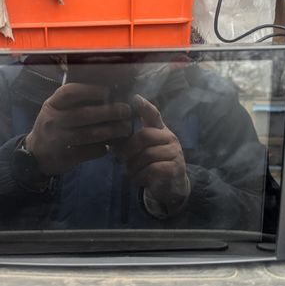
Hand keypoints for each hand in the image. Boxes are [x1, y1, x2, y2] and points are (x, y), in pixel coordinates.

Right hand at [25, 83, 131, 175]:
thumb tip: (107, 92)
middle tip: (126, 111)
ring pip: (88, 134)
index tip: (108, 91)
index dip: (90, 90)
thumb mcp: (55, 110)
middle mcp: (53, 121)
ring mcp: (57, 140)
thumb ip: (74, 102)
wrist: (35, 155)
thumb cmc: (53, 127)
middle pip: (84, 114)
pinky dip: (101, 149)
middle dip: (109, 112)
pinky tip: (110, 147)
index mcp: (52, 105)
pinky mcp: (64, 157)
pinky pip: (88, 152)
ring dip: (110, 131)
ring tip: (125, 128)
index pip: (69, 93)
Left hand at [115, 95, 189, 214]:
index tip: (135, 98)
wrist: (170, 188)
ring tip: (131, 173)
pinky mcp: (175, 168)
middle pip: (144, 136)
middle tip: (121, 160)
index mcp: (160, 131)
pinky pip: (152, 169)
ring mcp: (175, 153)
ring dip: (133, 167)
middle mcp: (170, 138)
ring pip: (146, 155)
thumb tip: (109, 131)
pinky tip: (140, 179)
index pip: (154, 114)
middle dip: (128, 149)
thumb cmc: (151, 165)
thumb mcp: (141, 151)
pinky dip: (140, 176)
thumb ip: (130, 141)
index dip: (144, 106)